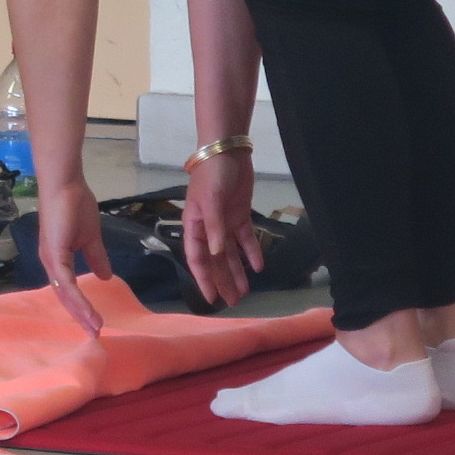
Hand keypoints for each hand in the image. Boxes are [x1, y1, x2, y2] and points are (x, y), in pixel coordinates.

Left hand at [36, 178, 110, 336]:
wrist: (66, 185)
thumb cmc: (75, 206)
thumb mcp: (90, 238)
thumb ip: (96, 258)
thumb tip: (105, 277)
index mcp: (58, 260)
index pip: (69, 290)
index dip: (81, 307)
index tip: (95, 322)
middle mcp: (51, 264)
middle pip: (65, 297)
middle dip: (80, 316)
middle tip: (95, 333)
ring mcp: (50, 259)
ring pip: (64, 293)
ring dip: (80, 312)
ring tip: (94, 327)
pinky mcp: (53, 254)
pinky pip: (65, 282)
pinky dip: (76, 298)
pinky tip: (87, 310)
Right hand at [181, 152, 262, 307]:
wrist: (227, 152)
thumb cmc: (213, 175)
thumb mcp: (212, 200)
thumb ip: (214, 227)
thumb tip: (218, 253)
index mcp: (195, 225)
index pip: (198, 258)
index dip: (204, 278)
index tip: (211, 298)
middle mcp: (209, 228)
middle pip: (216, 260)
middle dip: (223, 280)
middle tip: (232, 302)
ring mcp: (225, 222)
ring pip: (231, 253)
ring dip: (237, 271)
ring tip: (244, 292)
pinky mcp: (240, 215)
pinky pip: (245, 239)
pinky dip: (252, 252)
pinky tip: (259, 267)